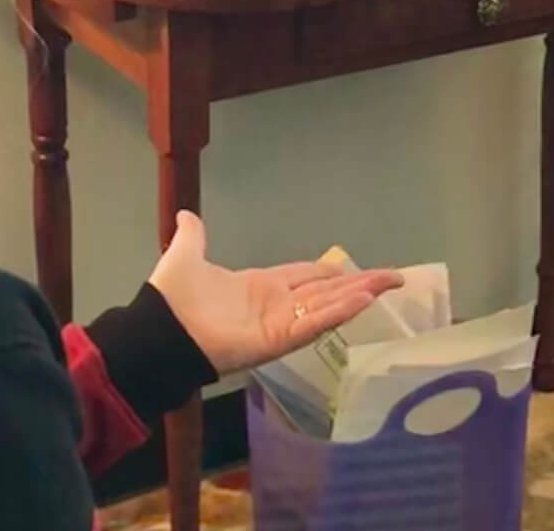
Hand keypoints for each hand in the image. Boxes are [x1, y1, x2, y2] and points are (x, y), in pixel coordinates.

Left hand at [148, 211, 403, 374]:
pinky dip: (338, 312)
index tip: (361, 271)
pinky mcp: (277, 340)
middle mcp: (276, 306)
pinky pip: (313, 324)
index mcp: (261, 287)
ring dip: (358, 295)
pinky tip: (362, 300)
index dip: (334, 273)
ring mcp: (279, 324)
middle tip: (395, 278)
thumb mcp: (186, 256)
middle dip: (361, 284)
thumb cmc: (173, 298)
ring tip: (389, 284)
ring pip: (327, 306)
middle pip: (327, 292)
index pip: (307, 277)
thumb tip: (187, 214)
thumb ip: (194, 237)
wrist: (159, 331)